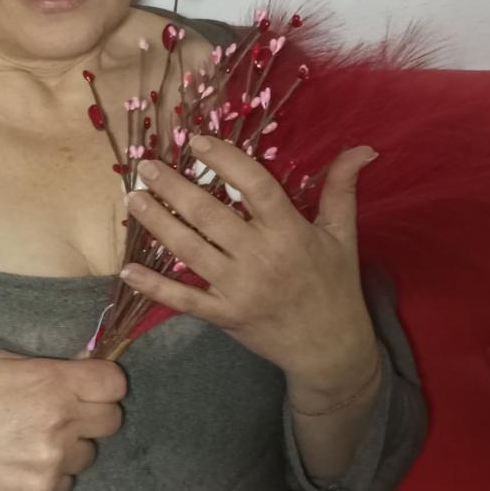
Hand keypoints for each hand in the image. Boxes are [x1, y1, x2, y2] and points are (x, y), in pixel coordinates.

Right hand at [0, 350, 126, 490]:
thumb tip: (84, 367)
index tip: (92, 387)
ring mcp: (53, 460)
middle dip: (94, 415)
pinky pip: (68, 481)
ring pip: (89, 453)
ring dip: (71, 448)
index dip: (104, 384)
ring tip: (31, 443)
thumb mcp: (0, 365)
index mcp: (50, 382)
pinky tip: (21, 465)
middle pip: (112, 419)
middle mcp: (59, 420)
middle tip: (65, 416)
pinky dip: (52, 476)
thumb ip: (47, 366)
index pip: (114, 383)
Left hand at [119, 134, 380, 394]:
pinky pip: (183, 299)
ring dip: (157, 223)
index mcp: (290, 232)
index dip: (225, 160)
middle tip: (147, 165)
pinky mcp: (224, 315)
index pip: (255, 186)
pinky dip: (153, 286)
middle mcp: (261, 257)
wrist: (330, 349)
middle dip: (174, 187)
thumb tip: (362, 147)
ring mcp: (239, 288)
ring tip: (134, 199)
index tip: (197, 141)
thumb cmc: (335, 285)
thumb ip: (341, 188)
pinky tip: (127, 269)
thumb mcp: (342, 234)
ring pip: (189, 250)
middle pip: (210, 215)